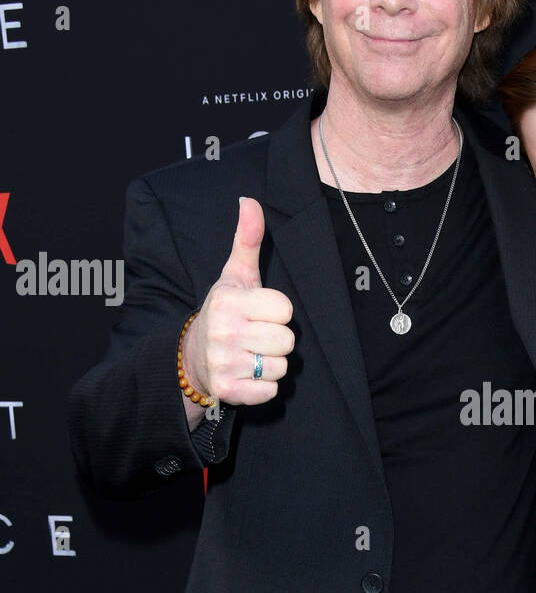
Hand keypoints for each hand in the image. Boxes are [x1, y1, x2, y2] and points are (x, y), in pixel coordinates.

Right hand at [180, 197, 293, 409]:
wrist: (193, 357)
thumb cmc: (224, 312)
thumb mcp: (235, 275)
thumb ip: (248, 240)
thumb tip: (250, 201)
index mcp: (230, 302)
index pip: (285, 310)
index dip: (278, 313)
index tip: (261, 313)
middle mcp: (224, 332)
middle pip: (287, 341)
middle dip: (277, 340)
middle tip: (257, 336)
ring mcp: (224, 363)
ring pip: (281, 367)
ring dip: (271, 364)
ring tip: (252, 354)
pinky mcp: (227, 390)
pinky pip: (270, 391)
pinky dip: (263, 387)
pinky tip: (248, 374)